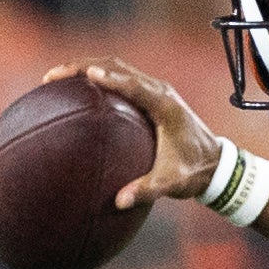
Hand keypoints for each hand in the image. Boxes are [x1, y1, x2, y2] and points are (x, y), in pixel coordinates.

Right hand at [50, 56, 227, 210]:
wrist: (215, 164)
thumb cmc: (193, 172)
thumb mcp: (172, 183)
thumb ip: (147, 190)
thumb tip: (120, 202)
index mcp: (165, 106)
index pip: (134, 85)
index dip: (111, 79)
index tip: (88, 74)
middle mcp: (159, 91)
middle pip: (117, 67)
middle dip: (84, 66)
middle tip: (53, 75)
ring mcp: (154, 90)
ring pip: (116, 68)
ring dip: (86, 68)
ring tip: (56, 77)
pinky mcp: (149, 95)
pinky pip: (119, 79)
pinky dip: (97, 77)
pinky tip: (76, 89)